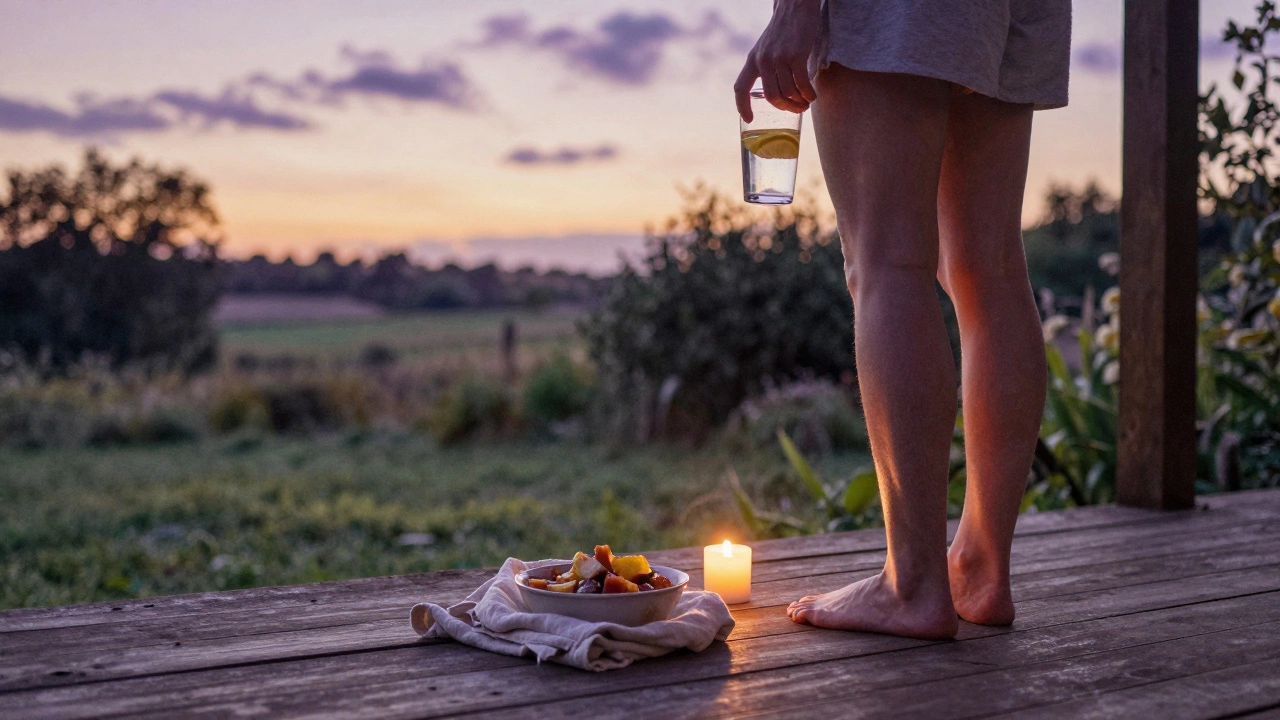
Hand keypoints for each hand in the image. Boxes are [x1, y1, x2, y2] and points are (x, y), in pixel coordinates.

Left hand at [735, 0, 820, 121]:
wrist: (795, 6)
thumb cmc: (784, 30)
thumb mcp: (766, 47)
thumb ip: (766, 67)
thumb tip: (778, 94)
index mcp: (752, 60)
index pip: (740, 88)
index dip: (742, 107)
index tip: (750, 120)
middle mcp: (762, 61)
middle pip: (771, 97)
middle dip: (785, 108)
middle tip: (797, 109)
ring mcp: (778, 58)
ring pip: (788, 92)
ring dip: (799, 102)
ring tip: (806, 102)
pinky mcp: (795, 55)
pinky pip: (801, 84)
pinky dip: (808, 94)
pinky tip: (812, 95)